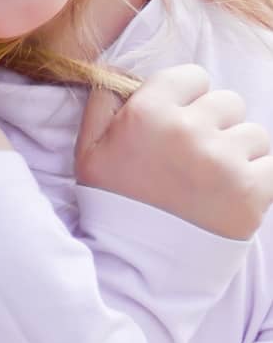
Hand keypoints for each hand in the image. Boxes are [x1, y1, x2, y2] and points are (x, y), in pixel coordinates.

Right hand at [76, 63, 272, 240]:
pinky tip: (233, 195)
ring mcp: (224, 161)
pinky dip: (259, 178)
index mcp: (148, 113)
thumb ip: (104, 103)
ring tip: (214, 182)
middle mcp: (189, 130)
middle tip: (196, 159)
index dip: (187, 99)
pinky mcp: (253, 192)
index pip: (192, 76)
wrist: (136, 270)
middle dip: (215, 125)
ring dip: (239, 153)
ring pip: (254, 134)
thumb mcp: (88, 151)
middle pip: (228, 103)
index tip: (179, 124)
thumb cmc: (111, 208)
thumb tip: (120, 73)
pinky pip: (272, 165)